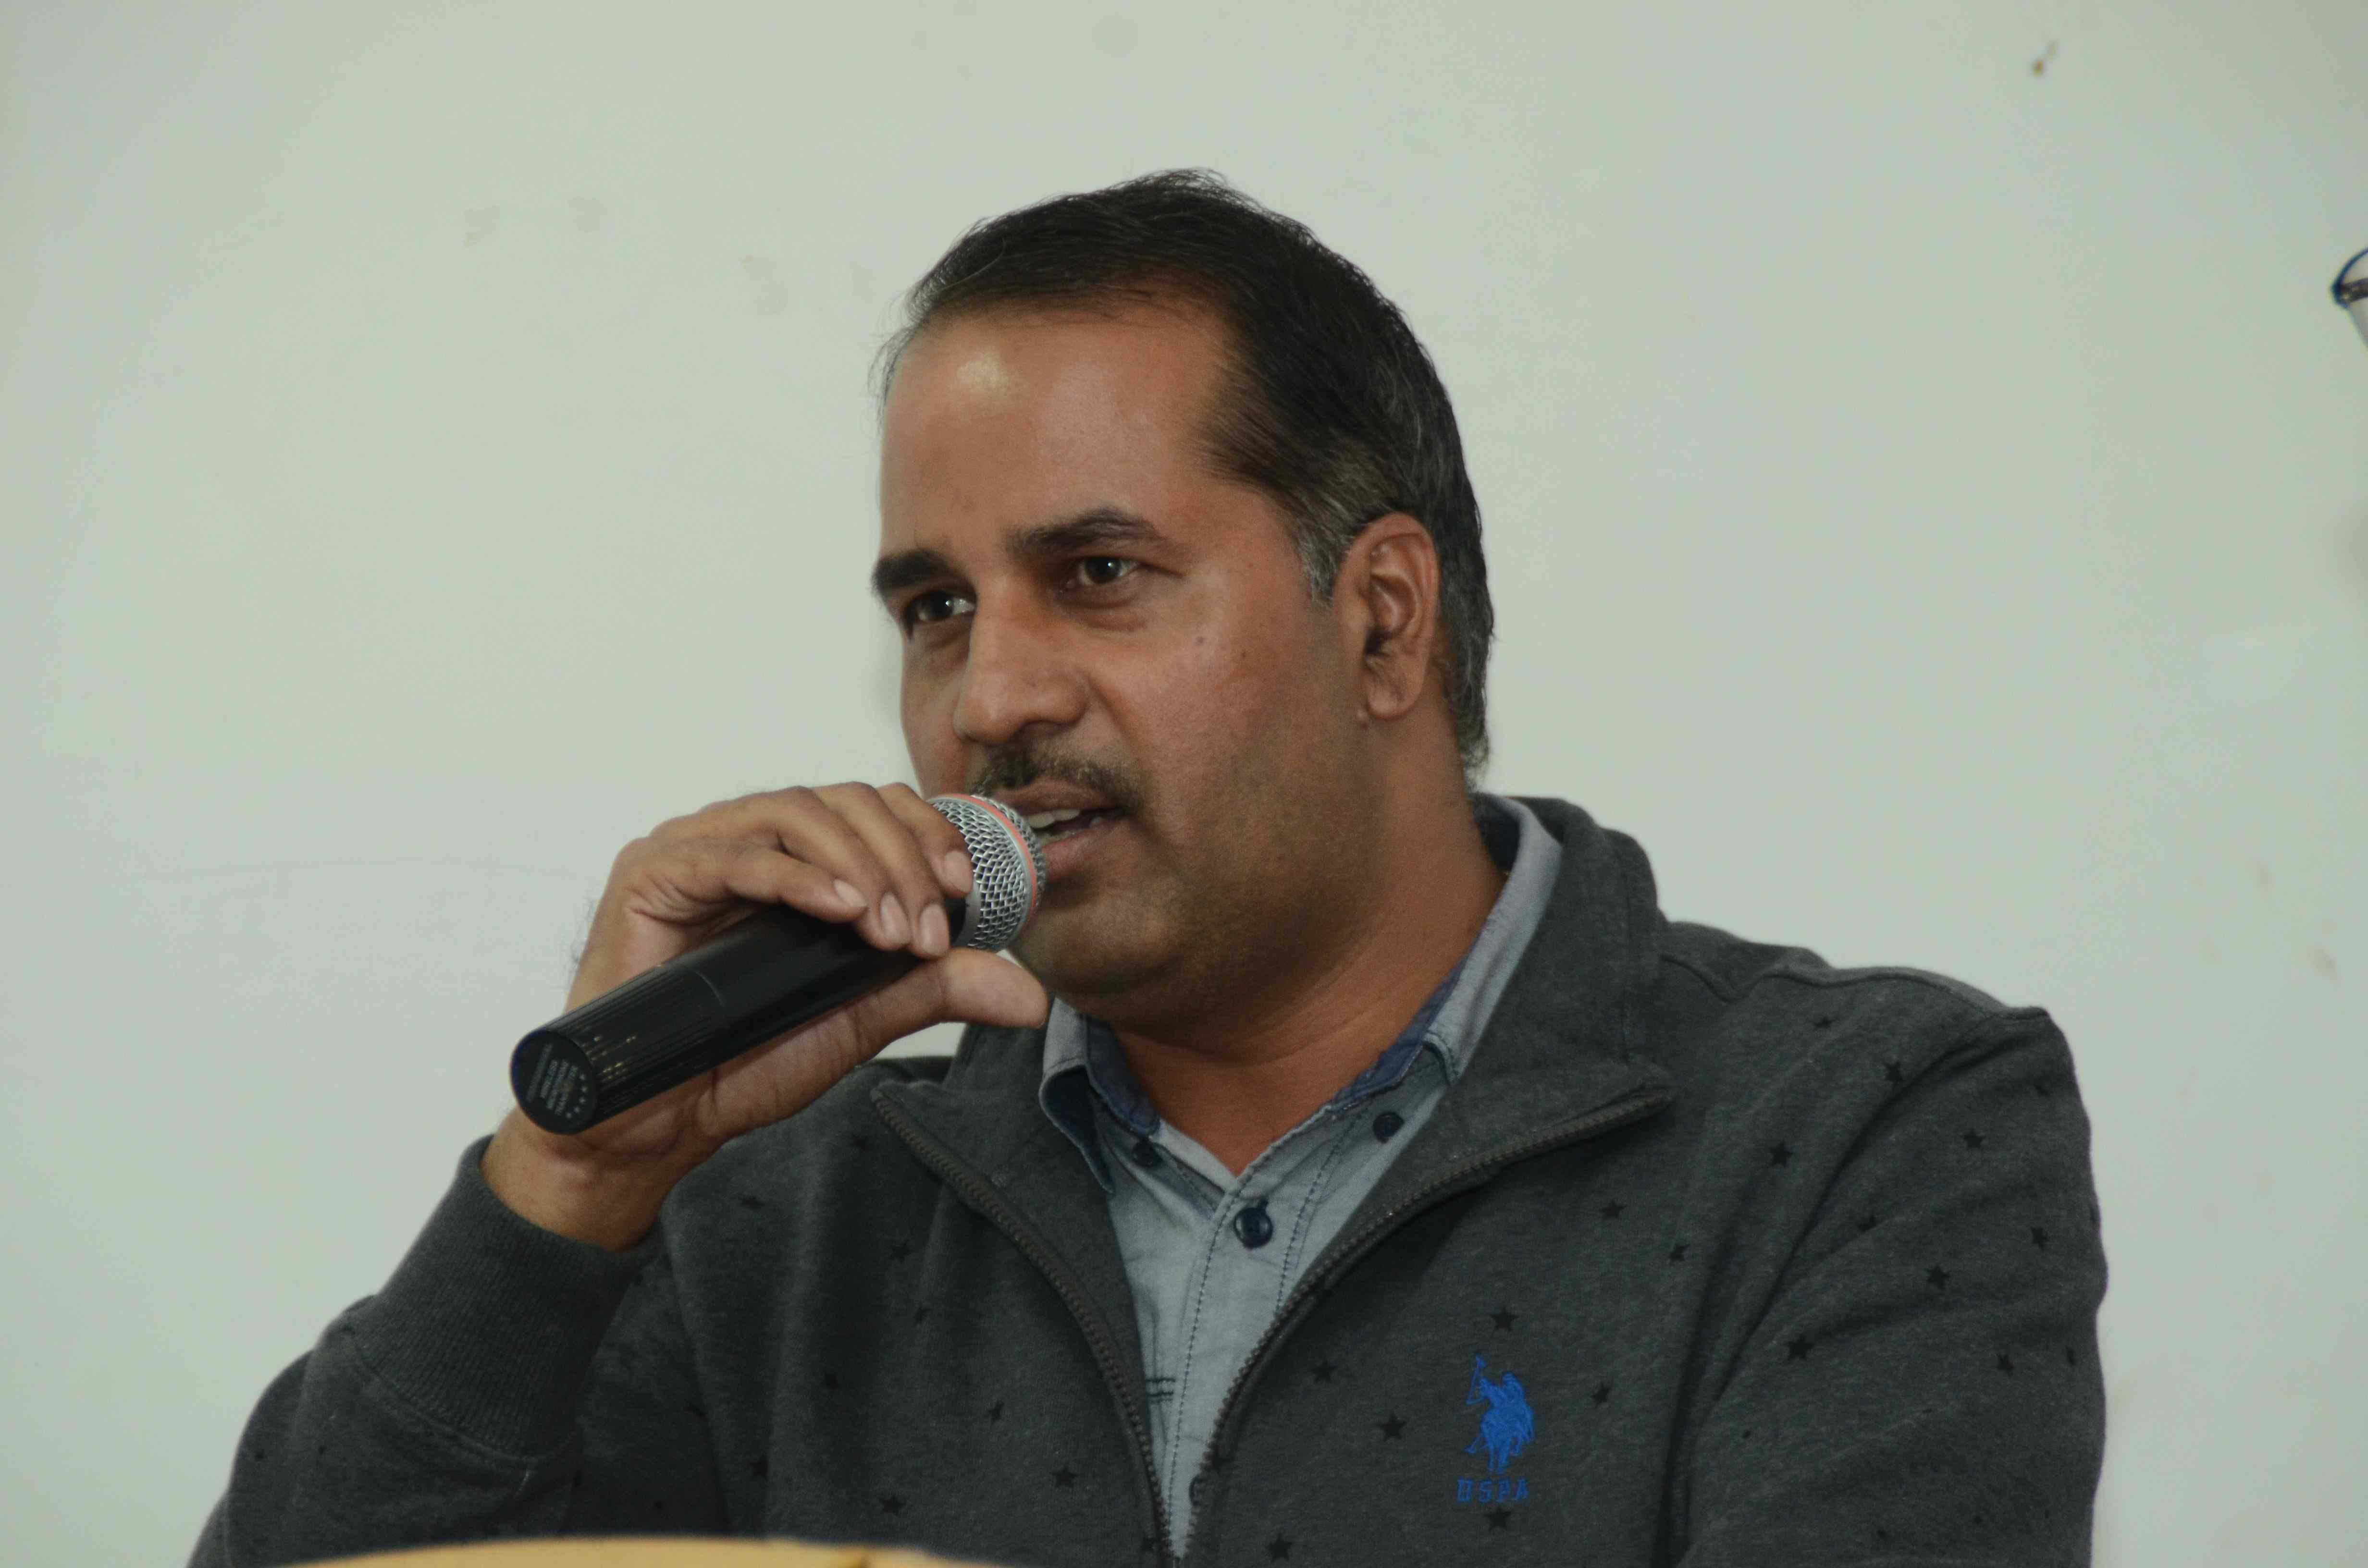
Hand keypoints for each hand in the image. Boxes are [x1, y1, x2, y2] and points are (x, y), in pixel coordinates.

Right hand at [483, 782, 1047, 1249]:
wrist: (659, 1121)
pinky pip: (737, 852)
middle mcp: (747, 837)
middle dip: (903, 859)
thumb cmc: (744, 1060)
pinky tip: (842, 911)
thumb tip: (1028, 993)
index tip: (966, 892)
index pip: (876, 807)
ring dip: (861, 865)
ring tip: (887, 929)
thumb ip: (935, 988)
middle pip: (845, 801)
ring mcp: (696, 847)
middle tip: (924, 933)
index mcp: (797, 859)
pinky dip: (800, 875)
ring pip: (799, 812)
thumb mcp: (860, 1017)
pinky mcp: (653, 871)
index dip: (929, 835)